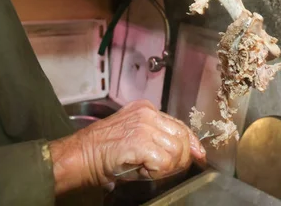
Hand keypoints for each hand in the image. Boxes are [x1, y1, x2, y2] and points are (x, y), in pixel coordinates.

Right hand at [49, 100, 205, 194]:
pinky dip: (158, 171)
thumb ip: (157, 138)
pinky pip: (164, 161)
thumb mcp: (135, 136)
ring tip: (149, 169)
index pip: (179, 124)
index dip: (192, 142)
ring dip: (167, 166)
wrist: (81, 155)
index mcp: (146, 109)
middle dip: (181, 157)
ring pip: (176, 150)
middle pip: (182, 136)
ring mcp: (144, 126)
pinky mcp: (140, 141)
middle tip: (168, 169)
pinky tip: (144, 170)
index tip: (198, 154)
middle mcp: (147, 113)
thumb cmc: (105, 151)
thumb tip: (185, 151)